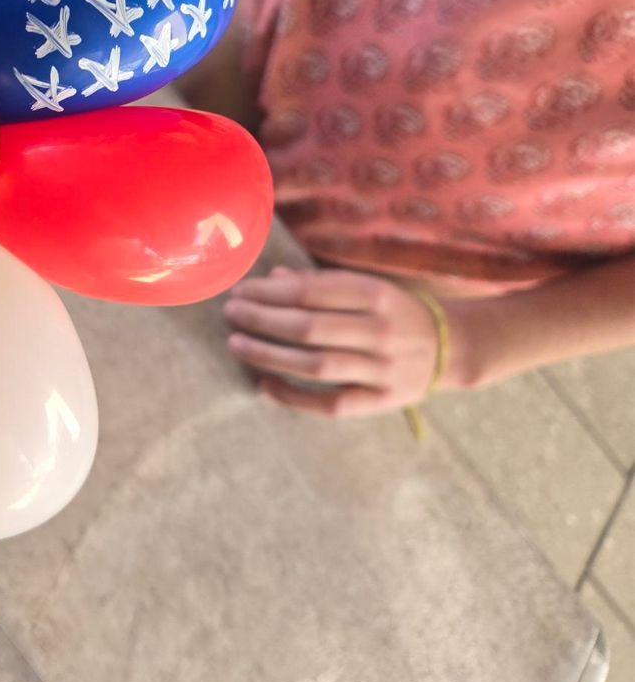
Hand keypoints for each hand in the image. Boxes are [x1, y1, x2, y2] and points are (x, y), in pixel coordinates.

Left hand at [222, 267, 470, 416]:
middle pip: (308, 328)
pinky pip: (331, 404)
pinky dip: (294, 397)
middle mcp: (381, 331)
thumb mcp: (366, 288)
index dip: (269, 292)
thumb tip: (272, 277)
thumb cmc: (394, 312)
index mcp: (376, 295)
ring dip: (269, 356)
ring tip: (237, 345)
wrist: (450, 348)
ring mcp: (383, 369)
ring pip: (316, 365)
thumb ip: (320, 283)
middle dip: (261, 320)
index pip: (311, 292)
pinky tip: (265, 386)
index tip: (240, 291)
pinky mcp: (382, 401)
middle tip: (231, 314)